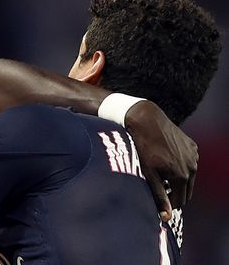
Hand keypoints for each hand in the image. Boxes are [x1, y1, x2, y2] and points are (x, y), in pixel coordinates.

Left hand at [125, 101, 197, 220]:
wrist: (146, 120)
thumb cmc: (142, 147)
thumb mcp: (148, 173)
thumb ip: (159, 195)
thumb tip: (166, 217)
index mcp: (182, 176)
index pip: (181, 201)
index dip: (169, 204)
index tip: (158, 203)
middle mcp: (192, 166)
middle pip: (186, 190)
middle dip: (175, 193)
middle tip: (159, 190)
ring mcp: (194, 155)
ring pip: (188, 176)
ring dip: (178, 179)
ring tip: (160, 174)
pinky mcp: (192, 146)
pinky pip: (189, 162)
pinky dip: (180, 165)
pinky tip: (166, 160)